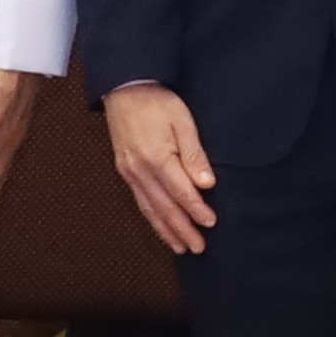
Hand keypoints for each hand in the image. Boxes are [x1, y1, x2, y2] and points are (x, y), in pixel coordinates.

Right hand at [105, 79, 216, 253]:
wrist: (125, 88)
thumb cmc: (157, 102)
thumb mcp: (182, 122)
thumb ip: (194, 155)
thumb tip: (206, 184)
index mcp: (156, 158)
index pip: (181, 192)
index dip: (196, 210)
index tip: (211, 224)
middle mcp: (140, 170)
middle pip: (164, 207)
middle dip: (182, 230)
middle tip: (198, 248)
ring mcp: (129, 172)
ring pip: (149, 209)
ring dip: (166, 230)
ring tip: (180, 247)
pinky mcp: (125, 171)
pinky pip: (140, 201)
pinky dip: (151, 217)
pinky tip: (161, 226)